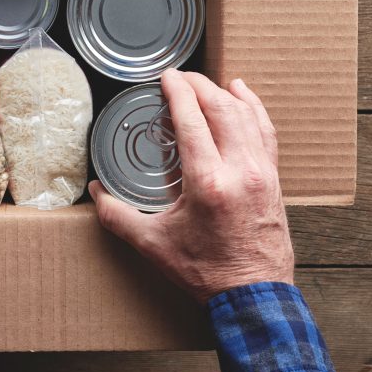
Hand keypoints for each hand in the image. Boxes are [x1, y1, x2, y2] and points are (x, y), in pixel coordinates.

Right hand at [89, 69, 293, 303]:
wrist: (252, 294)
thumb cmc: (205, 271)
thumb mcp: (153, 244)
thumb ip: (118, 216)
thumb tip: (96, 193)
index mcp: (208, 181)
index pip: (193, 120)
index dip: (178, 91)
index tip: (166, 77)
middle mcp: (240, 169)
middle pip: (221, 108)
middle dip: (200, 85)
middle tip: (180, 77)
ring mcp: (263, 172)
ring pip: (247, 116)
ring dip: (225, 93)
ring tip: (207, 81)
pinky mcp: (274, 179)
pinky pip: (266, 132)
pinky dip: (254, 108)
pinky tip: (244, 96)